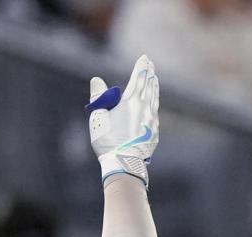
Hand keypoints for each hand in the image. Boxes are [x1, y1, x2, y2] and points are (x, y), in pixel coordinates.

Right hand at [88, 54, 158, 186]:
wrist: (124, 164)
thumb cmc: (108, 141)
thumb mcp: (98, 117)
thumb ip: (98, 97)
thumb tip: (97, 80)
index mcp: (131, 102)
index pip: (139, 78)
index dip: (141, 67)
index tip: (144, 58)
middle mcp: (144, 109)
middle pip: (149, 87)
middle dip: (149, 74)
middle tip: (150, 65)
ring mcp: (151, 122)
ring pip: (154, 100)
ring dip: (154, 88)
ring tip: (154, 80)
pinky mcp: (154, 134)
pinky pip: (155, 114)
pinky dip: (154, 104)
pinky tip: (153, 104)